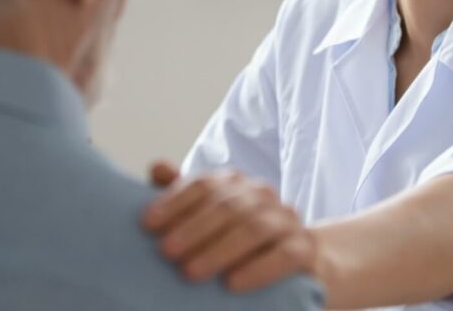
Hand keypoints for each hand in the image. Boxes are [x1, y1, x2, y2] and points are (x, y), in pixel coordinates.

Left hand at [142, 161, 317, 291]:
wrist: (301, 259)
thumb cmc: (242, 239)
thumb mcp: (211, 217)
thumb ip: (184, 195)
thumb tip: (156, 167)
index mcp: (235, 184)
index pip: (203, 185)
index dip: (174, 201)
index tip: (147, 224)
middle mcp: (262, 195)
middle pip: (227, 206)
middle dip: (193, 229)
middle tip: (165, 252)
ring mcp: (286, 220)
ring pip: (254, 229)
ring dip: (219, 251)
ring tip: (190, 273)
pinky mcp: (305, 248)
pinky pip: (283, 256)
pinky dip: (257, 270)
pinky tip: (232, 285)